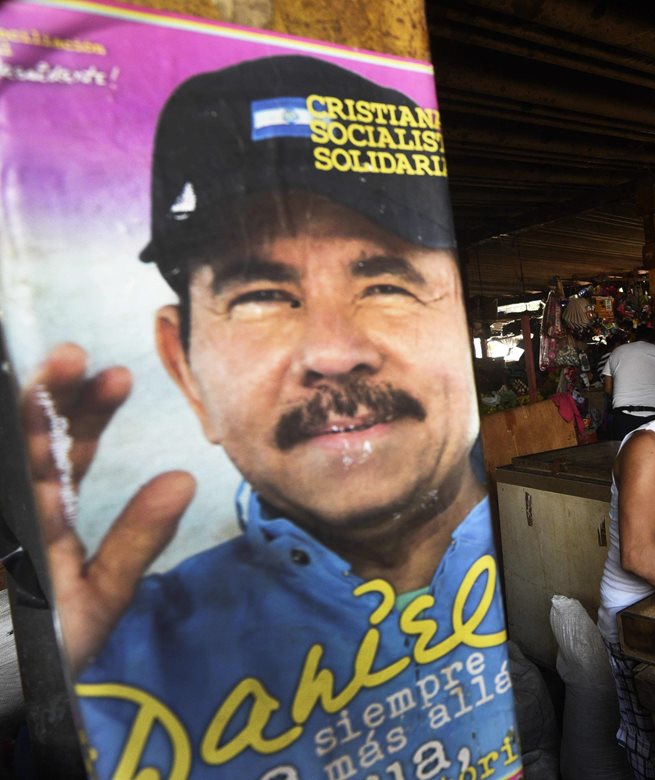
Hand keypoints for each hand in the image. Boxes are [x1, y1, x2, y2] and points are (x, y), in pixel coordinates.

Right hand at [22, 344, 194, 674]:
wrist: (3, 683)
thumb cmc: (34, 654)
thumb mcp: (93, 597)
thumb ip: (134, 542)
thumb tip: (185, 478)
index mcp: (43, 518)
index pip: (64, 453)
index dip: (88, 412)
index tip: (120, 377)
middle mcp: (14, 509)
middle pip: (24, 440)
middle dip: (46, 396)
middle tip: (73, 358)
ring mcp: (1, 519)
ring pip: (3, 457)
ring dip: (19, 416)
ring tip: (44, 375)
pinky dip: (8, 450)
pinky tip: (18, 427)